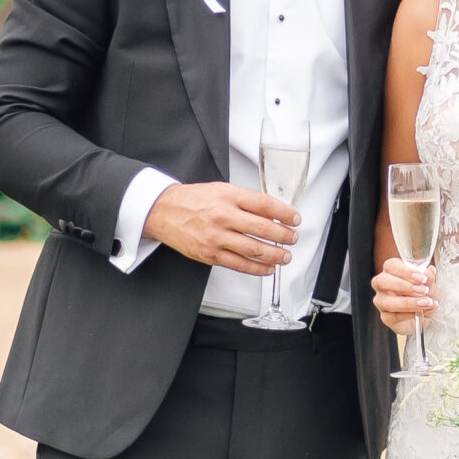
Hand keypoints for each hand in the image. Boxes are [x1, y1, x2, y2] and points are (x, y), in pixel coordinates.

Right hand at [143, 182, 295, 274]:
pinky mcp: (209, 254)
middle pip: (263, 228)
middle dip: (284, 235)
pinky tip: (267, 268)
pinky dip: (257, 268)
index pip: (264, 204)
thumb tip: (272, 213)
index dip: (284, 213)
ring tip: (285, 256)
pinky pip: (239, 265)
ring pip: (254, 249)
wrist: (164, 211)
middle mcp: (223, 216)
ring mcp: (216, 237)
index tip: (295, 219)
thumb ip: (246, 201)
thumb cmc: (193, 200)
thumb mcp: (222, 190)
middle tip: (293, 238)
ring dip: (275, 255)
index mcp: (228, 196)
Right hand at [370, 257, 433, 336]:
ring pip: (386, 301)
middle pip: (382, 281)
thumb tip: (429, 271)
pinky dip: (410, 314)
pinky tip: (422, 312)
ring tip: (426, 302)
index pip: (391, 265)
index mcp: (391, 271)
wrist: (426, 316)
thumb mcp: (431, 286)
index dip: (406, 271)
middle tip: (423, 290)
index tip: (422, 278)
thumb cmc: (424, 295)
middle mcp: (382, 285)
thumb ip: (429, 279)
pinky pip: (394, 316)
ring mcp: (382, 302)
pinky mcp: (386, 317)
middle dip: (403, 286)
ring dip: (408, 302)